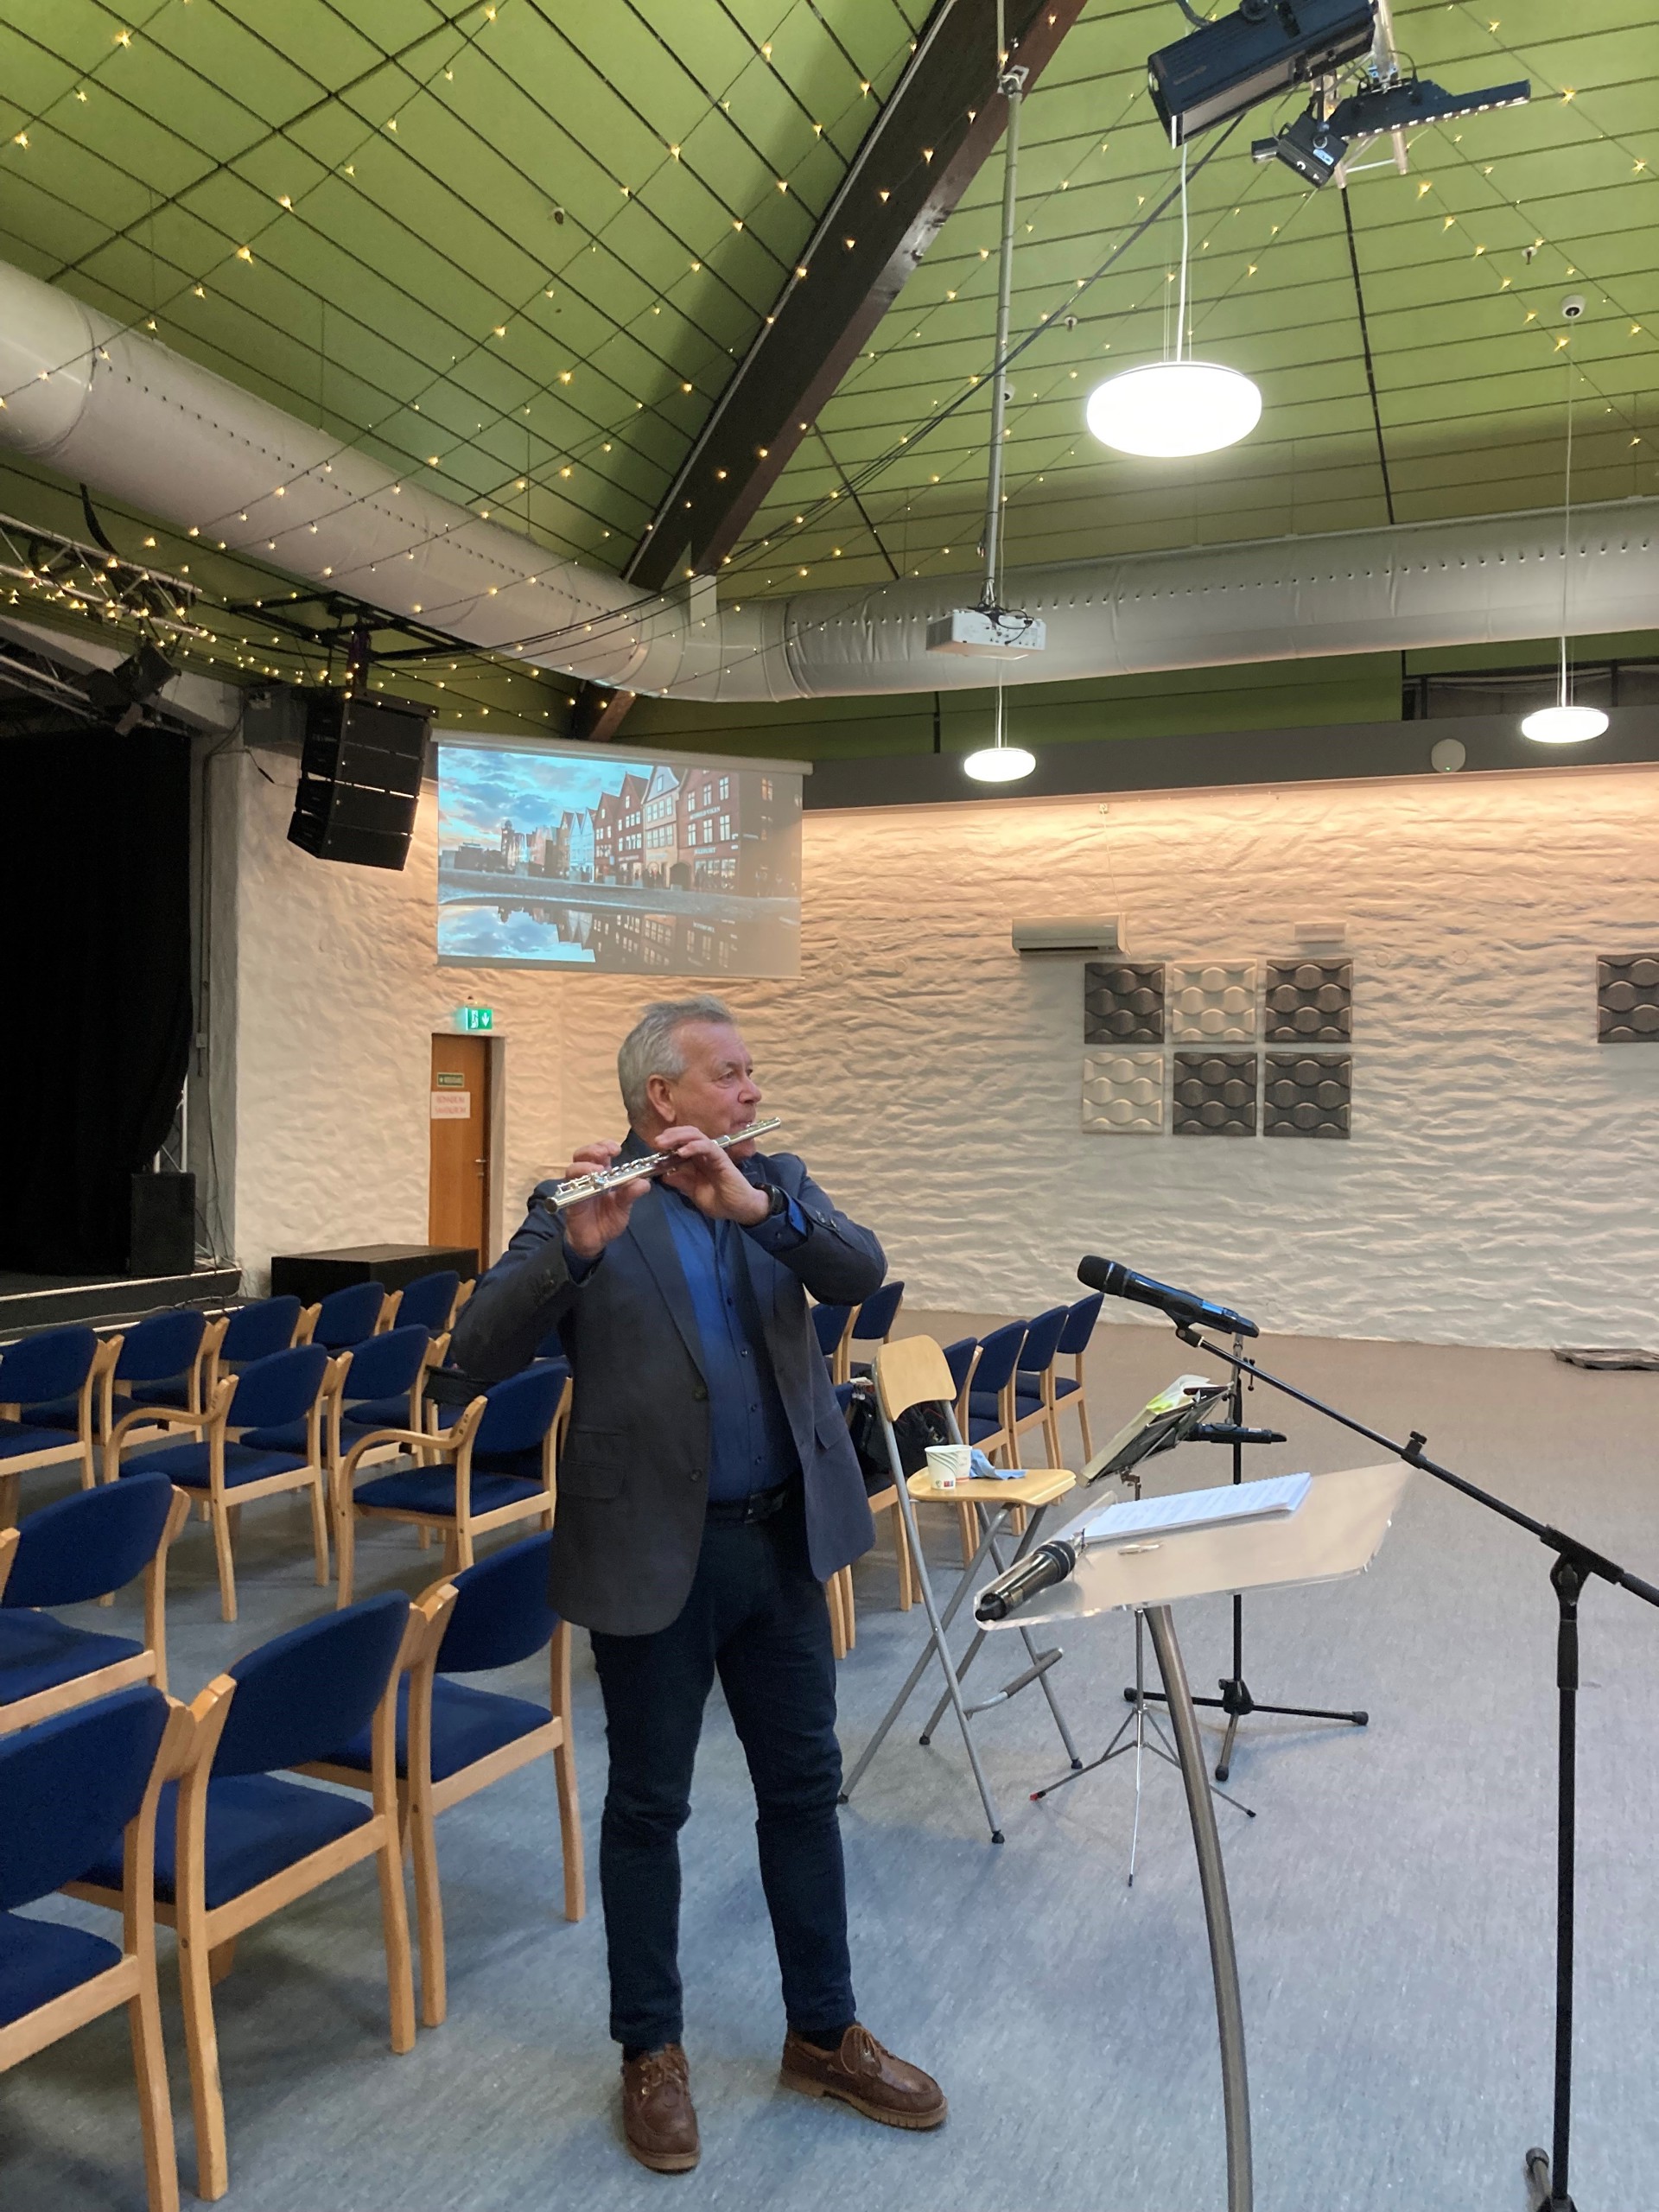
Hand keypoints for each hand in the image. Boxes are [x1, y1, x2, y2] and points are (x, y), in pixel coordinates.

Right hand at [559, 1142, 650, 1259]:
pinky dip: (577, 1185)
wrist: (594, 1241)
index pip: (600, 1152)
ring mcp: (576, 1188)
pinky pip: (568, 1190)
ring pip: (572, 1169)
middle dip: (592, 1150)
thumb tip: (644, 1183)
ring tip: (598, 1171)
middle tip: (605, 1154)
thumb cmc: (607, 1220)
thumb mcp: (624, 1207)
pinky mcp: (569, 1201)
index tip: (616, 1149)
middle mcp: (587, 1178)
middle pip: (582, 1155)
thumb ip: (631, 1194)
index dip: (605, 1146)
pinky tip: (589, 1187)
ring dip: (584, 1167)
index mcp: (602, 1174)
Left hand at [655, 1124, 770, 1225]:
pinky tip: (682, 1152)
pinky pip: (708, 1147)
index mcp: (697, 1161)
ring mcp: (713, 1154)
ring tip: (664, 1143)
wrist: (741, 1210)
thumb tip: (663, 1175)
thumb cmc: (721, 1201)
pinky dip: (694, 1146)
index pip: (681, 1143)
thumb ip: (681, 1182)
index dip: (667, 1142)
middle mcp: (704, 1154)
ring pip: (696, 1135)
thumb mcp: (694, 1193)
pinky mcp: (722, 1158)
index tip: (653, 1148)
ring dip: (678, 1137)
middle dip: (670, 1135)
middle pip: (687, 1134)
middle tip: (656, 1142)